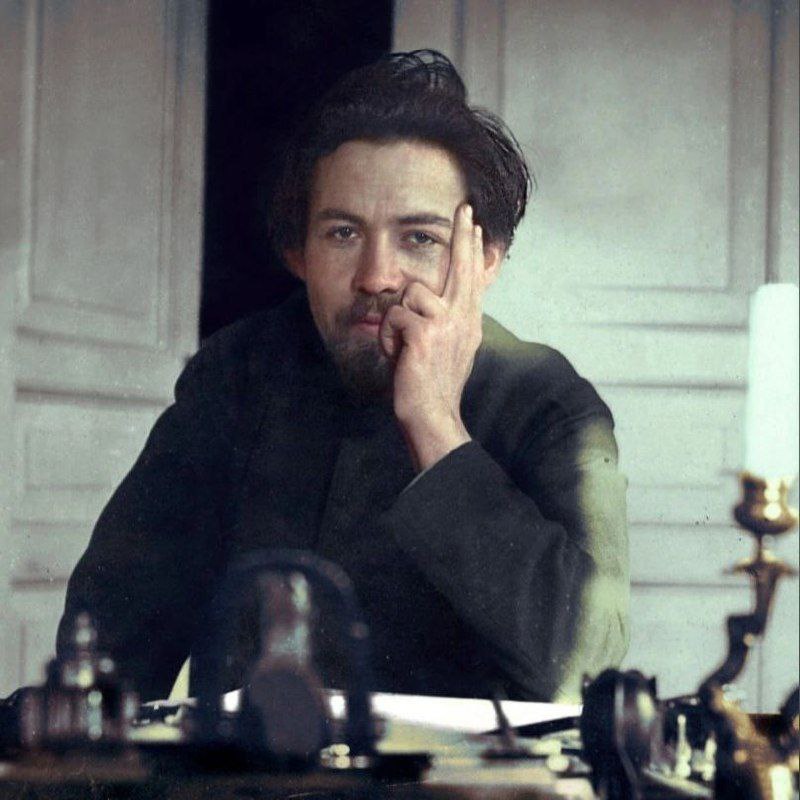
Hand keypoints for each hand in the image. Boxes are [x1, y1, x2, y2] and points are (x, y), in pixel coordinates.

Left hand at [379, 203, 485, 470]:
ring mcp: (447, 324)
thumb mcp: (447, 351)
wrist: (433, 416)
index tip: (476, 228)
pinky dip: (387, 337)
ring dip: (396, 320)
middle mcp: (463, 319)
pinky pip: (394, 316)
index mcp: (469, 323)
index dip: (473, 252)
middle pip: (461, 267)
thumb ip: (445, 324)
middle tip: (464, 209)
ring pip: (411, 293)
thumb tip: (429, 303)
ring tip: (401, 346)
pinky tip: (396, 356)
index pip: (472, 279)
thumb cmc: (432, 387)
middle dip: (462, 235)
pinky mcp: (425, 333)